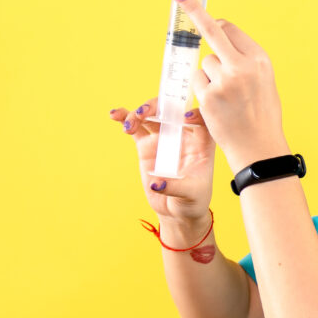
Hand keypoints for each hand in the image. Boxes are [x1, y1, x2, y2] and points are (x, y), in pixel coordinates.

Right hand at [109, 97, 214, 221]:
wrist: (176, 210)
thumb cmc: (192, 200)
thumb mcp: (191, 195)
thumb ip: (176, 188)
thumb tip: (157, 183)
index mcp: (202, 144)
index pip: (202, 121)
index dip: (195, 114)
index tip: (184, 118)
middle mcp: (184, 136)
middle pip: (173, 112)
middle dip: (159, 107)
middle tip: (144, 113)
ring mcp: (165, 139)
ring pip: (153, 116)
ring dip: (140, 112)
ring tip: (131, 121)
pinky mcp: (148, 146)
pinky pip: (137, 128)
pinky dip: (125, 118)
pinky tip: (115, 115)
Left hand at [169, 0, 288, 172]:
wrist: (259, 147)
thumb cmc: (261, 114)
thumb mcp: (263, 81)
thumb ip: (244, 60)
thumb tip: (219, 36)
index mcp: (260, 59)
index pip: (230, 30)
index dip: (213, 23)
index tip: (193, 0)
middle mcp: (243, 66)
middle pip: (213, 33)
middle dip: (194, 12)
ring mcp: (225, 80)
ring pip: (204, 63)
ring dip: (209, 75)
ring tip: (226, 97)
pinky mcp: (209, 96)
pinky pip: (198, 82)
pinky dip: (203, 91)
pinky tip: (217, 105)